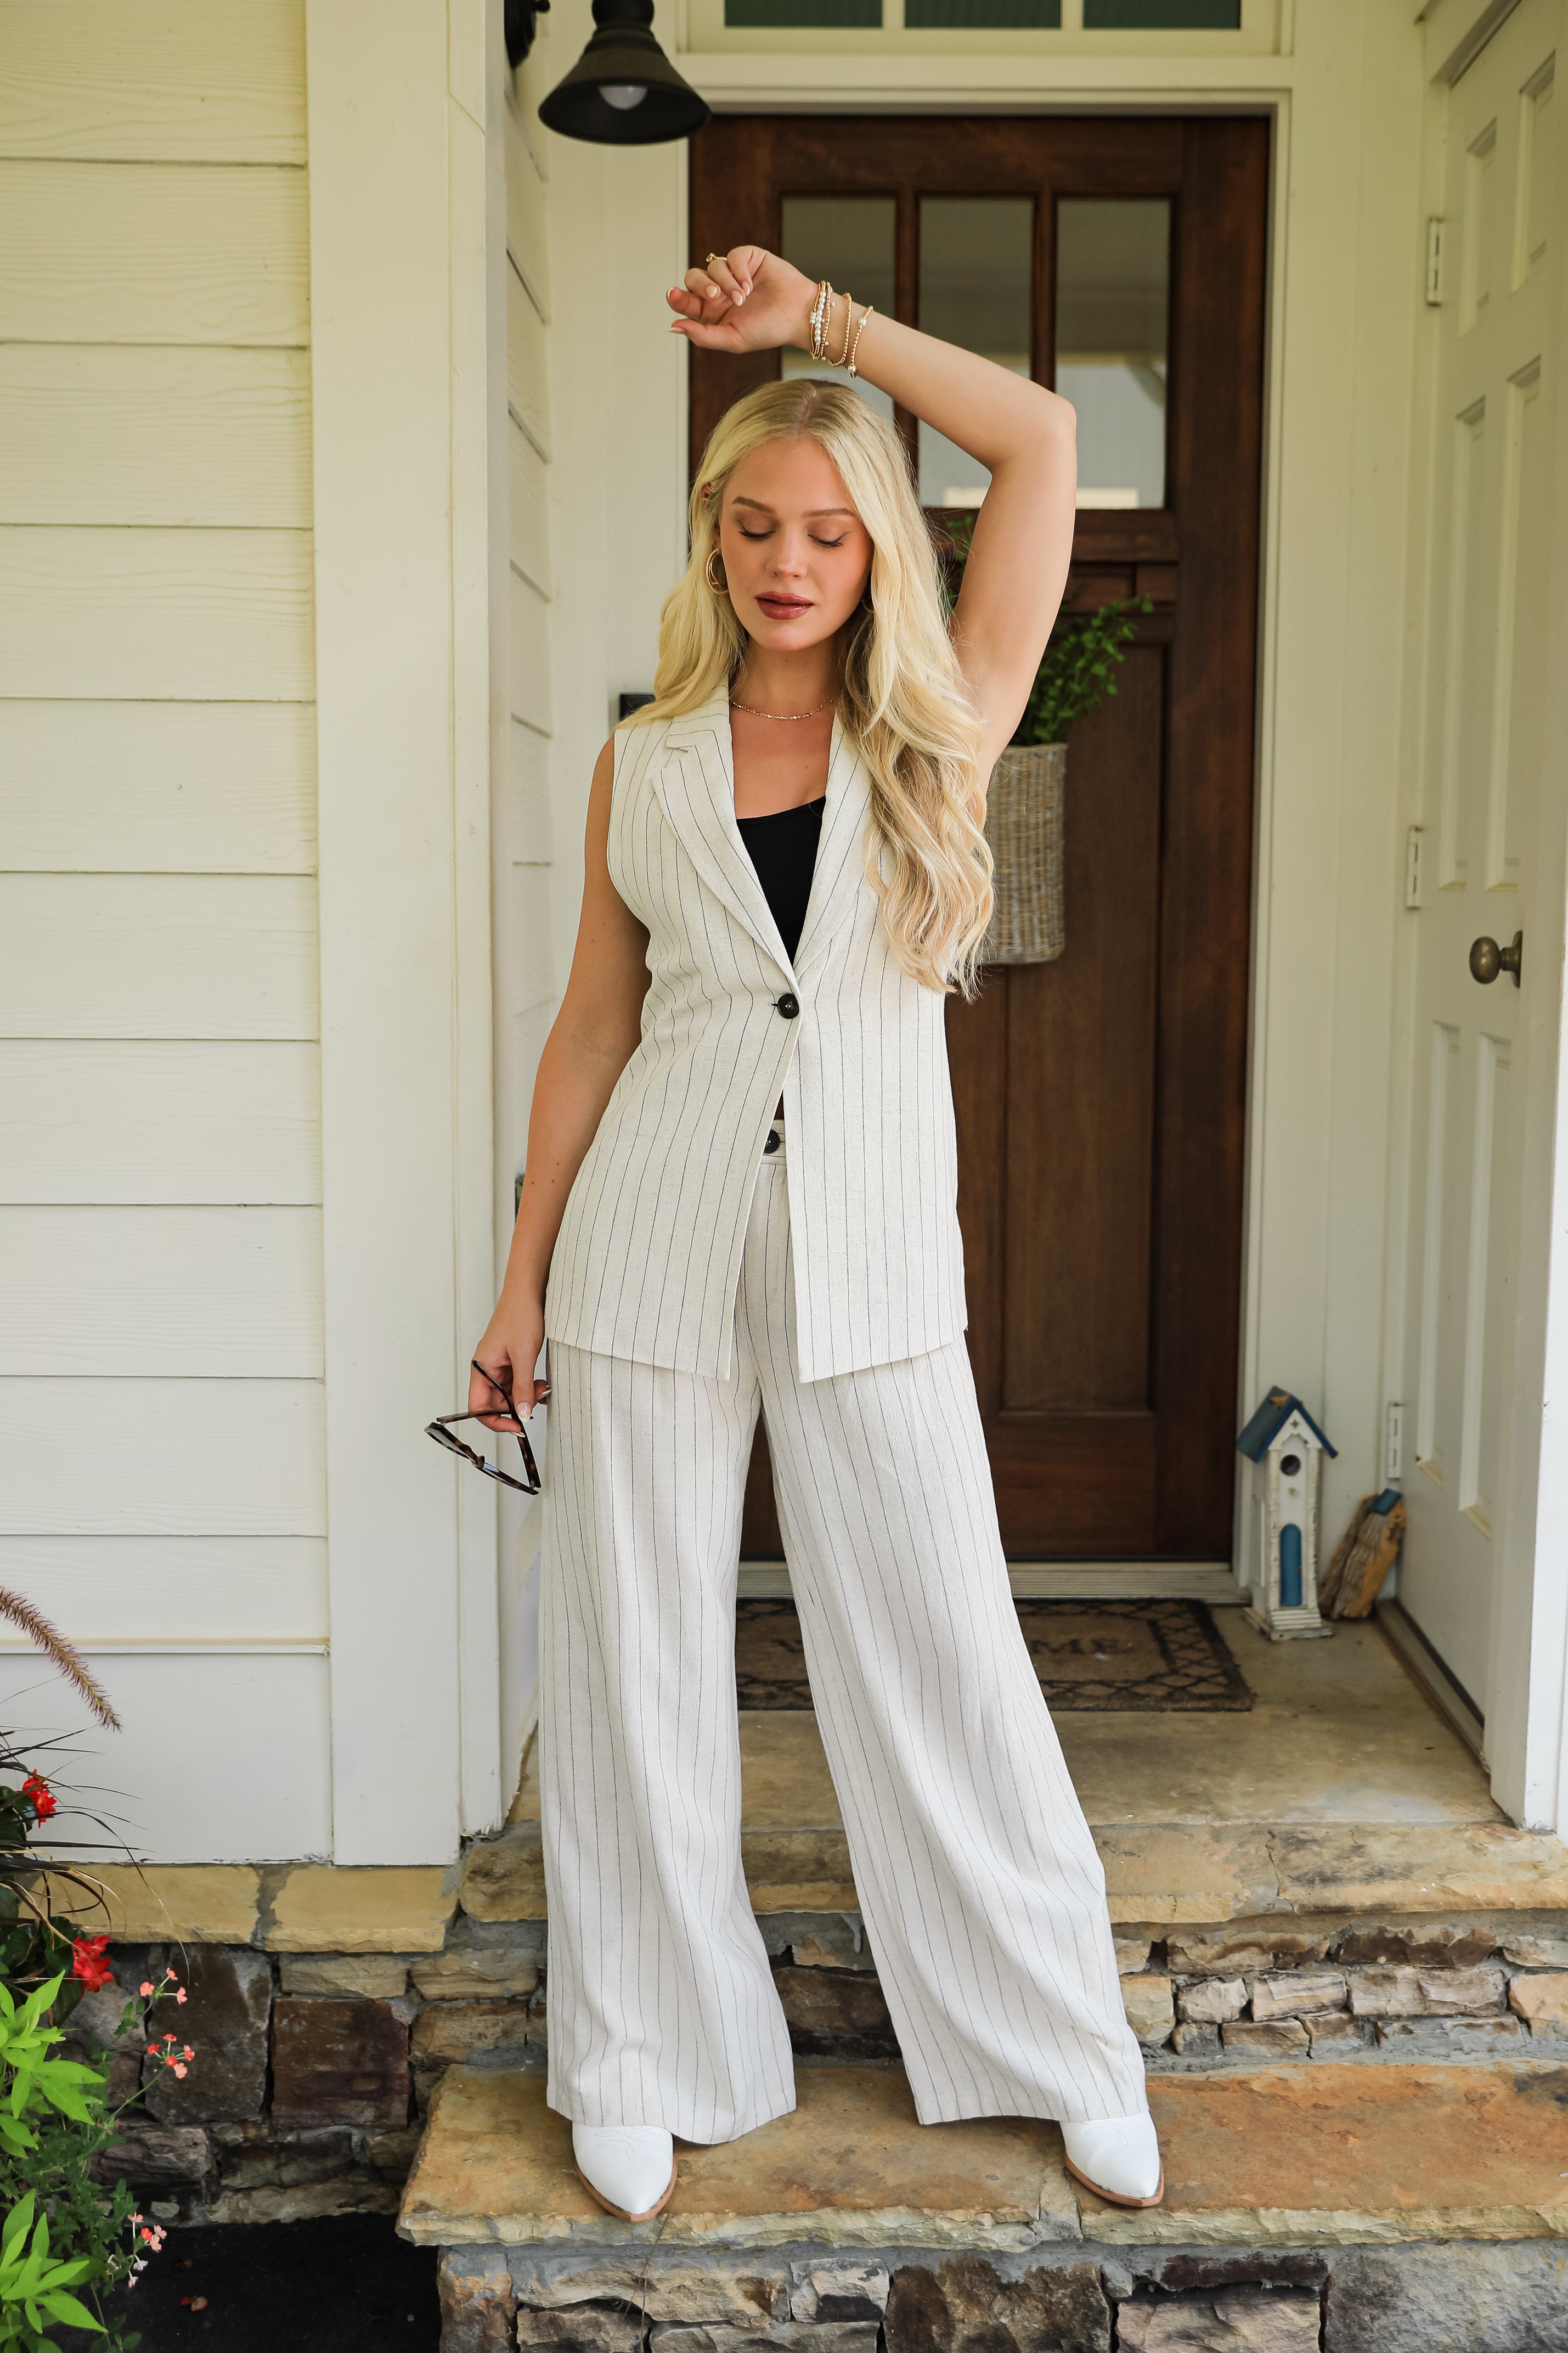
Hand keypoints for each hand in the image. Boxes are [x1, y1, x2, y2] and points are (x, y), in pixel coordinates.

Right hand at [469, 1294, 548, 1429]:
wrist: (528, 1293)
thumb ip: (523, 1388)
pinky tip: (540, 1383)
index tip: (515, 1426)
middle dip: (516, 1406)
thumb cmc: (519, 1316)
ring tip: (541, 1388)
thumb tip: (523, 1414)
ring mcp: (498, 1366)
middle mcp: (486, 1369)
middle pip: (494, 1403)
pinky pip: (516, 1383)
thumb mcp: (525, 1356)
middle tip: (536, 1401)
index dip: (494, 1420)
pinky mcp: (510, 1361)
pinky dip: (528, 1386)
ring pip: (508, 1393)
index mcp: (481, 1368)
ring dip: (525, 1396)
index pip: (478, 1407)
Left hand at [667, 246, 814, 356]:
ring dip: (726, 282)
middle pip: (693, 278)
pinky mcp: (748, 258)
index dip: (676, 297)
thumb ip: (702, 335)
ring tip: (744, 297)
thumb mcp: (733, 339)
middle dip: (701, 286)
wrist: (799, 315)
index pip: (685, 301)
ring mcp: (733, 274)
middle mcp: (720, 292)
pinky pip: (732, 256)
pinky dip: (738, 270)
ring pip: (712, 266)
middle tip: (715, 296)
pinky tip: (749, 285)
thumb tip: (674, 326)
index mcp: (712, 313)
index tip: (672, 294)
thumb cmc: (768, 331)